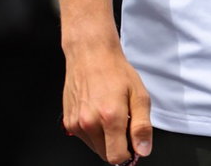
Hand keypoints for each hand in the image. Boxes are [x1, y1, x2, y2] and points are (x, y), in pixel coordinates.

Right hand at [62, 38, 153, 164]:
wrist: (90, 55)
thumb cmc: (115, 71)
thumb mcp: (140, 95)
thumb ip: (142, 127)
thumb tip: (142, 150)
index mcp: (110, 117)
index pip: (117, 157)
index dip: (129, 154)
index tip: (133, 144)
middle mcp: (89, 123)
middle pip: (106, 155)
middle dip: (118, 146)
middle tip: (124, 124)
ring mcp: (76, 123)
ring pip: (95, 147)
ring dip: (105, 139)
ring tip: (111, 115)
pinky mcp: (68, 121)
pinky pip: (85, 138)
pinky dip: (94, 132)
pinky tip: (99, 112)